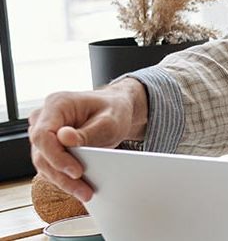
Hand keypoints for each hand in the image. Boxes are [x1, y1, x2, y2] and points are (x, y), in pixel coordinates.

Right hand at [28, 79, 148, 202]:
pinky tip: (80, 188)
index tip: (76, 171)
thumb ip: (87, 132)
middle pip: (41, 153)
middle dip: (62, 175)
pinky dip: (64, 179)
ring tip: (86, 193)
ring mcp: (44, 134)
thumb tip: (63, 138)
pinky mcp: (48, 148)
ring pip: (44, 164)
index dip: (57, 156)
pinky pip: (50, 167)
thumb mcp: (109, 120)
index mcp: (56, 104)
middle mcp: (43, 118)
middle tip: (84, 191)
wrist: (115, 109)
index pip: (43, 135)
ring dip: (63, 182)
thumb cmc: (113, 110)